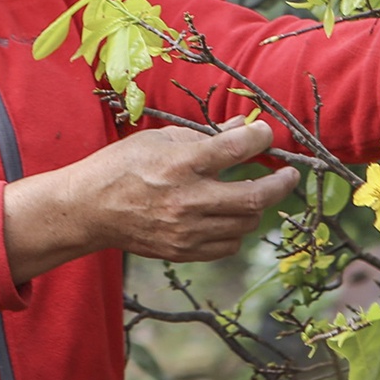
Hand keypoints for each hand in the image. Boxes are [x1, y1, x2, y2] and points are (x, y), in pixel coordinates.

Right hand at [2, 118, 297, 281]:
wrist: (90, 209)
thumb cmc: (123, 166)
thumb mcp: (160, 138)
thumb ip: (204, 135)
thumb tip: (241, 128)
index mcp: (181, 163)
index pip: (238, 148)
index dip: (261, 138)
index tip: (265, 134)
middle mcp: (188, 199)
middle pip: (255, 196)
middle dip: (281, 183)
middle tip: (289, 174)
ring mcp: (187, 230)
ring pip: (246, 223)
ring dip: (258, 206)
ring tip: (256, 192)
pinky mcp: (183, 251)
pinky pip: (228, 245)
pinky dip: (237, 229)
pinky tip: (231, 216)